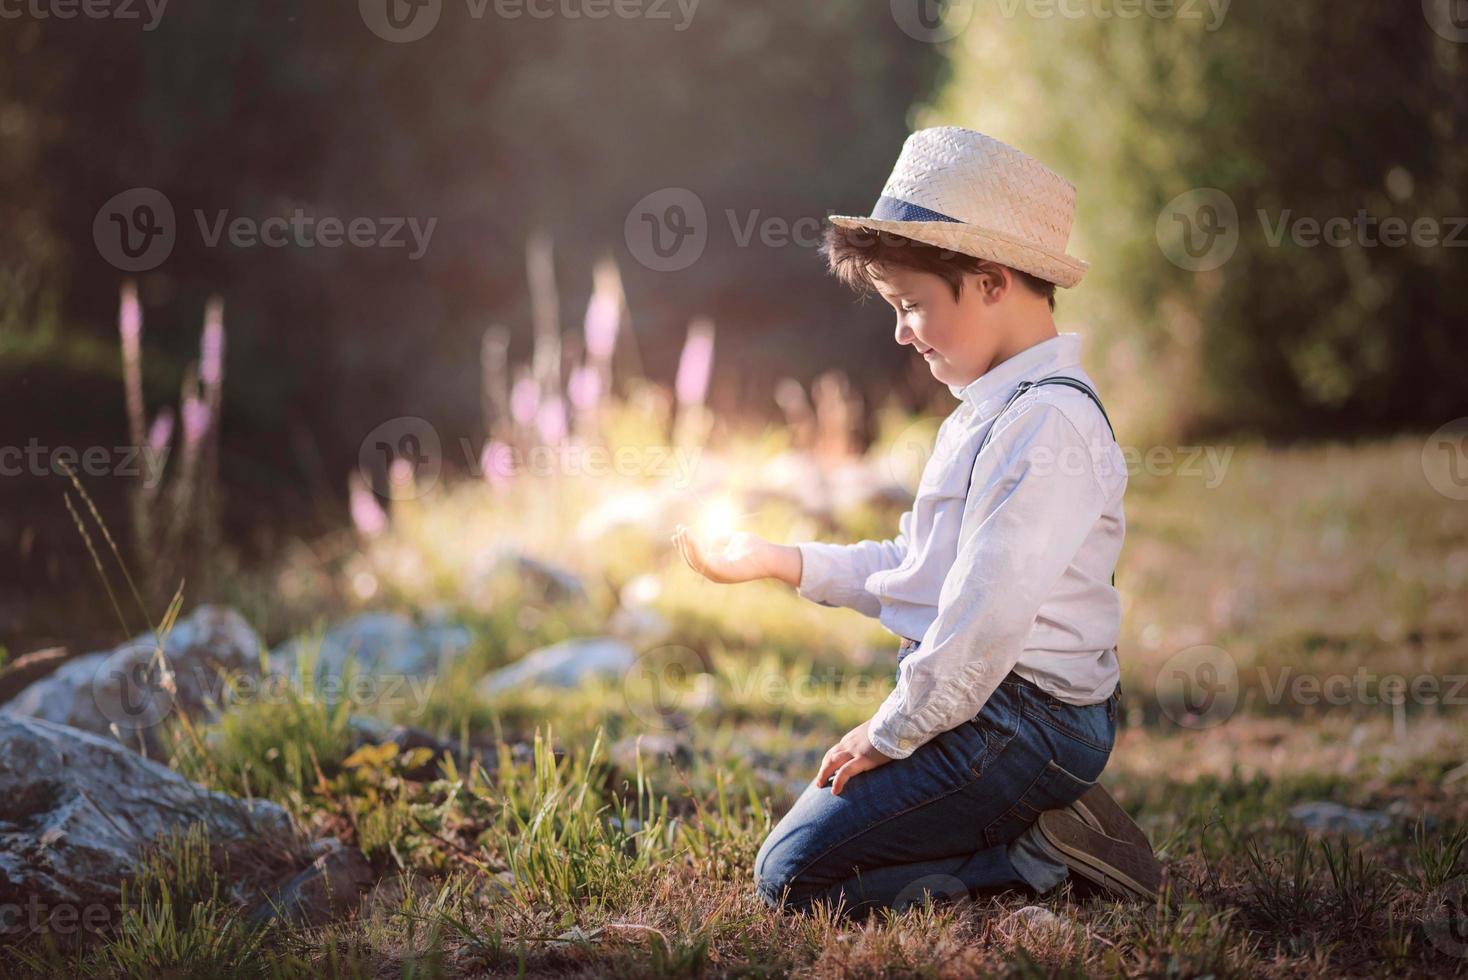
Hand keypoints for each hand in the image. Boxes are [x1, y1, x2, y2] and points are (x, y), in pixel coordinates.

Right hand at [672, 525, 801, 585]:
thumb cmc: (757, 548)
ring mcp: (719, 575)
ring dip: (686, 546)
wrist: (771, 554)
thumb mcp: (735, 539)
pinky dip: (694, 548)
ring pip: (695, 562)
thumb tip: (716, 535)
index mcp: (718, 567)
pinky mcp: (723, 572)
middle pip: (692, 561)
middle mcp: (716, 574)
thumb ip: (724, 539)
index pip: (696, 559)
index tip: (679, 532)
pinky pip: (703, 560)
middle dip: (683, 546)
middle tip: (679, 529)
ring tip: (682, 531)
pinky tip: (690, 536)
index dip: (686, 546)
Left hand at [815, 720, 892, 795]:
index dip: (830, 761)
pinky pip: (845, 771)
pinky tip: (835, 791)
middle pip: (830, 756)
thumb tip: (879, 746)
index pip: (837, 750)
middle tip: (820, 781)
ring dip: (824, 774)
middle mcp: (850, 743)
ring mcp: (855, 750)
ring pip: (832, 762)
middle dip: (823, 769)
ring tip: (820, 786)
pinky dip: (838, 781)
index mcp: (853, 737)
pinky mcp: (863, 758)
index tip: (828, 769)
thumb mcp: (878, 732)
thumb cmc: (892, 727)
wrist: (897, 722)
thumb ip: (873, 740)